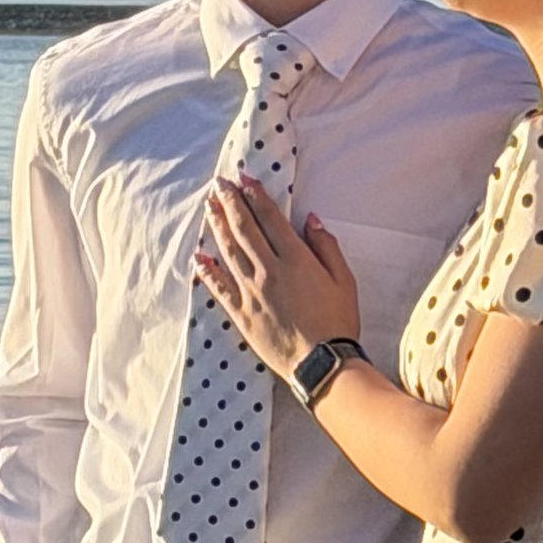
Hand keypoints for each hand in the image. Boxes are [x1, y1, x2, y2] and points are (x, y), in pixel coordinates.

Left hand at [195, 181, 361, 382]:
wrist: (322, 364)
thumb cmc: (338, 322)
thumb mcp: (344, 280)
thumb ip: (327, 247)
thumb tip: (311, 220)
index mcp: (296, 260)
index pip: (270, 219)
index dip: (256, 195)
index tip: (244, 178)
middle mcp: (269, 271)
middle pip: (245, 229)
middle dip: (230, 202)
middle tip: (219, 184)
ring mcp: (252, 293)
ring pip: (229, 252)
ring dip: (218, 226)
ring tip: (209, 206)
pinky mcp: (242, 314)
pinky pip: (220, 288)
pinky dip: (208, 270)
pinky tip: (199, 255)